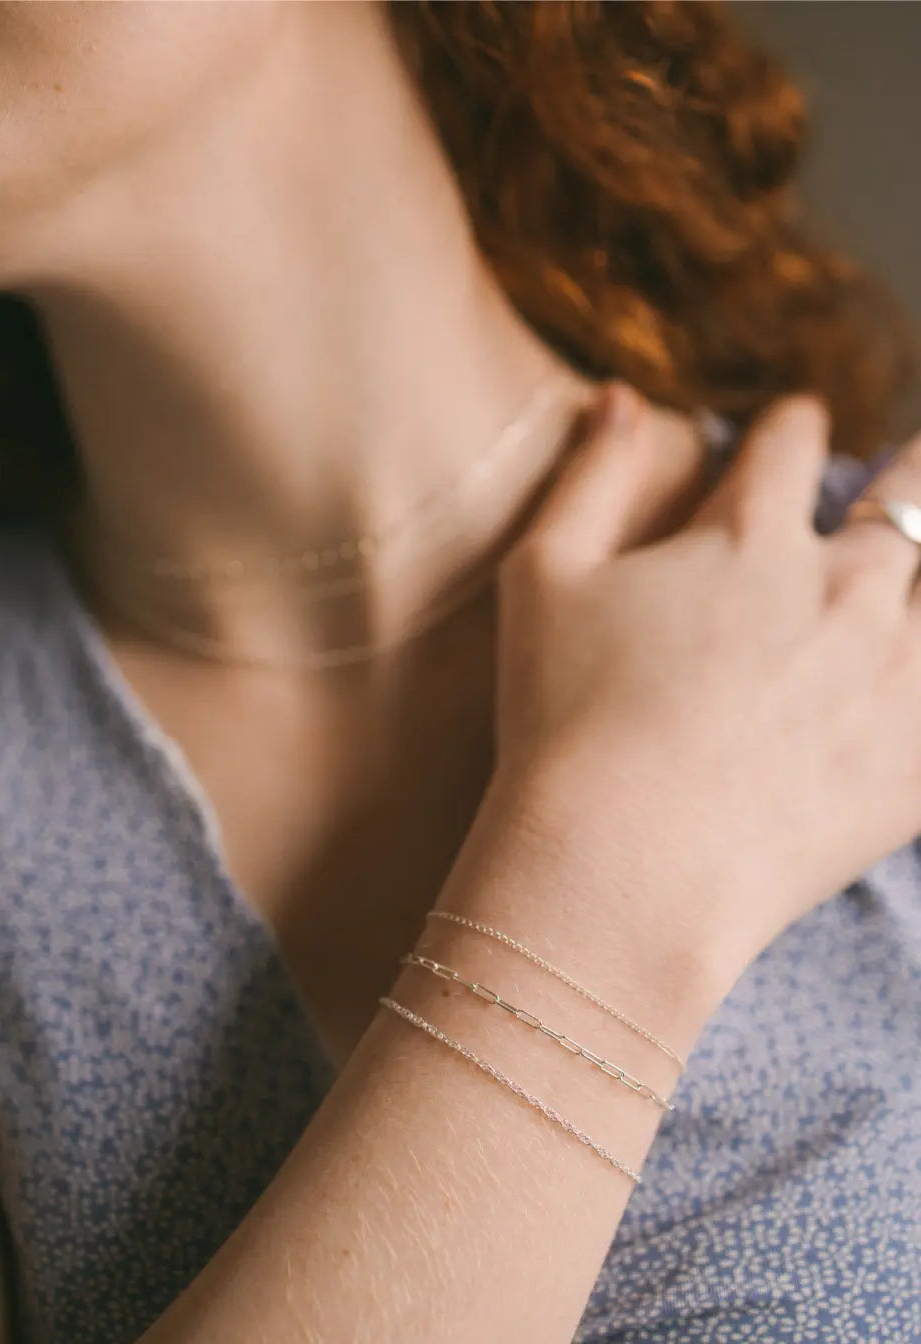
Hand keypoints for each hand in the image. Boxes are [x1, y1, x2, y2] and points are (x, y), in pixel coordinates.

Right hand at [480, 381, 920, 1005]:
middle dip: (913, 471)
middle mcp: (844, 589)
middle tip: (910, 472)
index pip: (791, 441)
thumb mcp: (542, 579)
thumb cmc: (564, 720)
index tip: (791, 428)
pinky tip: (914, 675)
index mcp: (749, 536)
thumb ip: (590, 475)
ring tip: (918, 559)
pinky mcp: (917, 762)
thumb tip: (621, 394)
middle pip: (912, 493)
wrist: (620, 867)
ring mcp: (897, 675)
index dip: (789, 426)